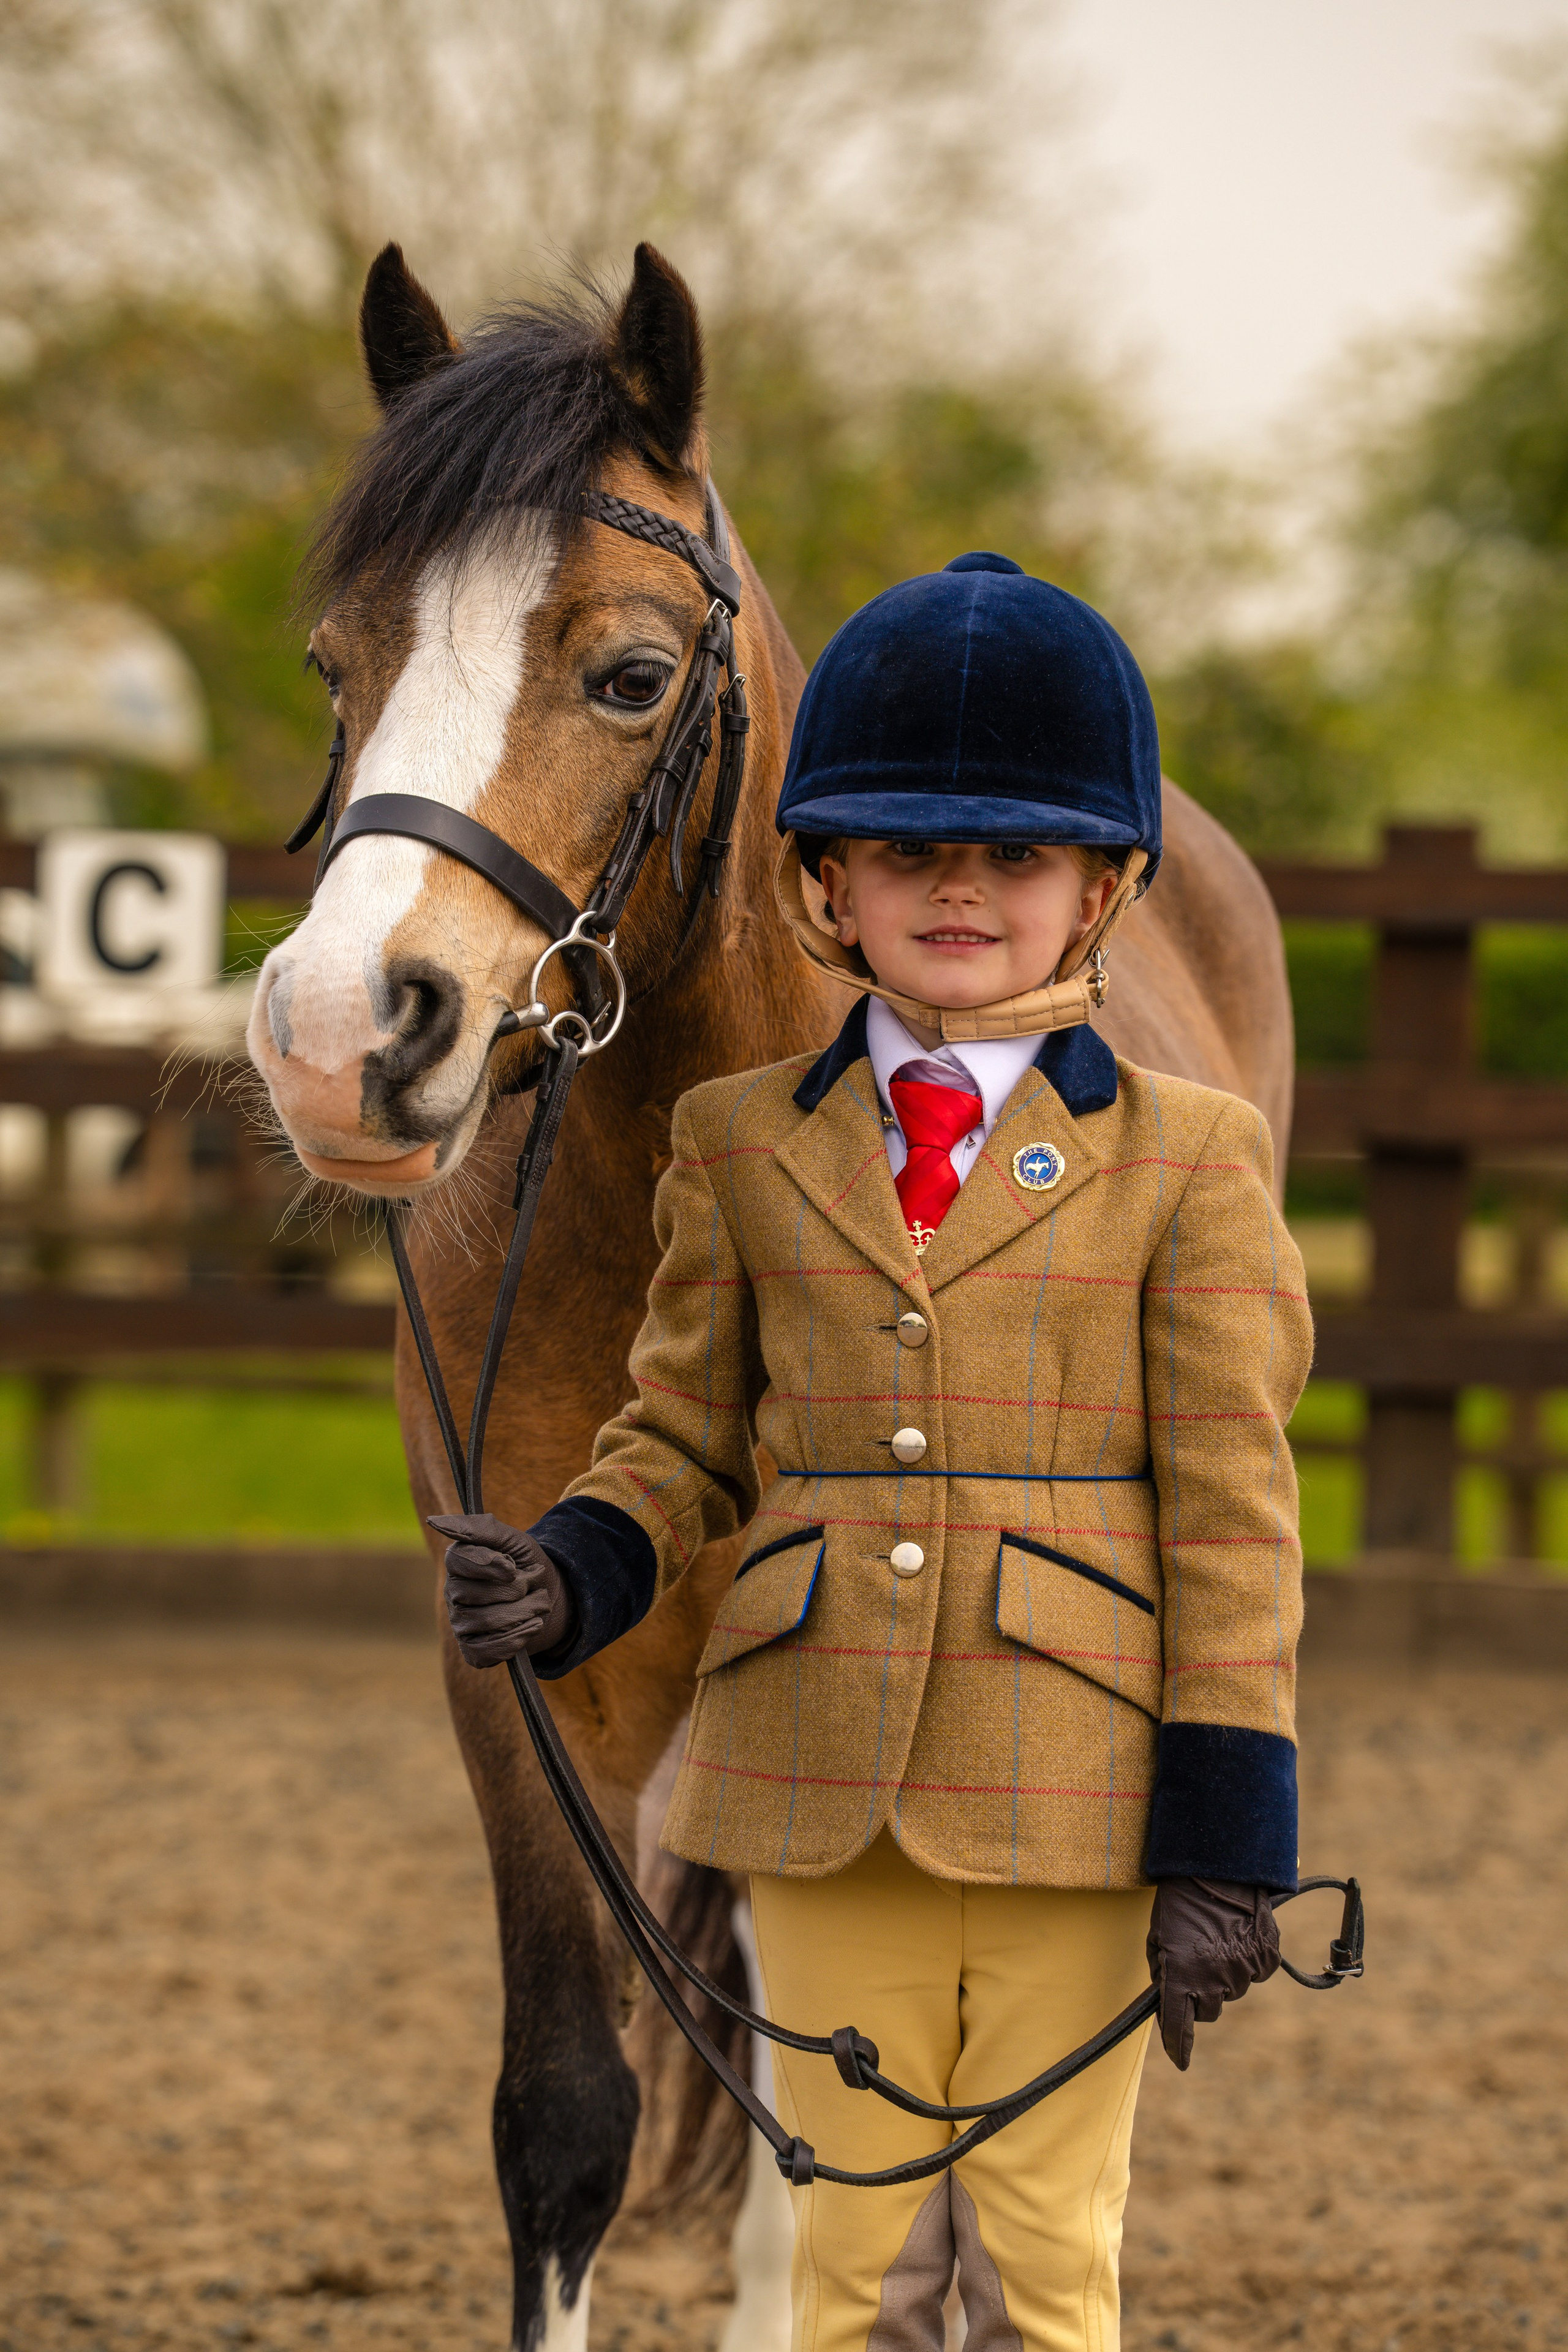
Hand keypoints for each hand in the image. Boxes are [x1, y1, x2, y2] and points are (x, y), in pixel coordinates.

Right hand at [429, 1512, 575, 1669]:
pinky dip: (516, 1639)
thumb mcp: (513, 1540)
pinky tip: (532, 1627)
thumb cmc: (528, 1564)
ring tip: (540, 1603)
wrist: (554, 1597)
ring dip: (525, 1611)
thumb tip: (435, 1522)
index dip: (487, 1565)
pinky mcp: (473, 1650)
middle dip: (516, 1589)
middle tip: (534, 1583)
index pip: (458, 1561)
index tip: (512, 1567)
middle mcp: (453, 1594)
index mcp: (458, 1563)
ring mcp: (460, 1624)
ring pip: (487, 1622)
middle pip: (478, 1595)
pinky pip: (486, 1651)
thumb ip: (480, 1529)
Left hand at [1147, 1877, 1279, 2069]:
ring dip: (1222, 1975)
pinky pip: (1253, 1973)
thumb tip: (1168, 1999)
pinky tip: (1236, 1936)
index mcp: (1181, 1974)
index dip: (1177, 2046)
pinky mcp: (1266, 1958)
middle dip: (1199, 1996)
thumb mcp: (1159, 1936)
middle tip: (1196, 1965)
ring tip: (1216, 1939)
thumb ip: (1162, 1972)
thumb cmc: (1180, 1900)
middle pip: (1207, 2011)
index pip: (1177, 2025)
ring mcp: (1243, 1971)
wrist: (1219, 1866)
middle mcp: (1213, 1979)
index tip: (1179, 2061)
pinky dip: (1245, 1961)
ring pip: (1230, 1991)